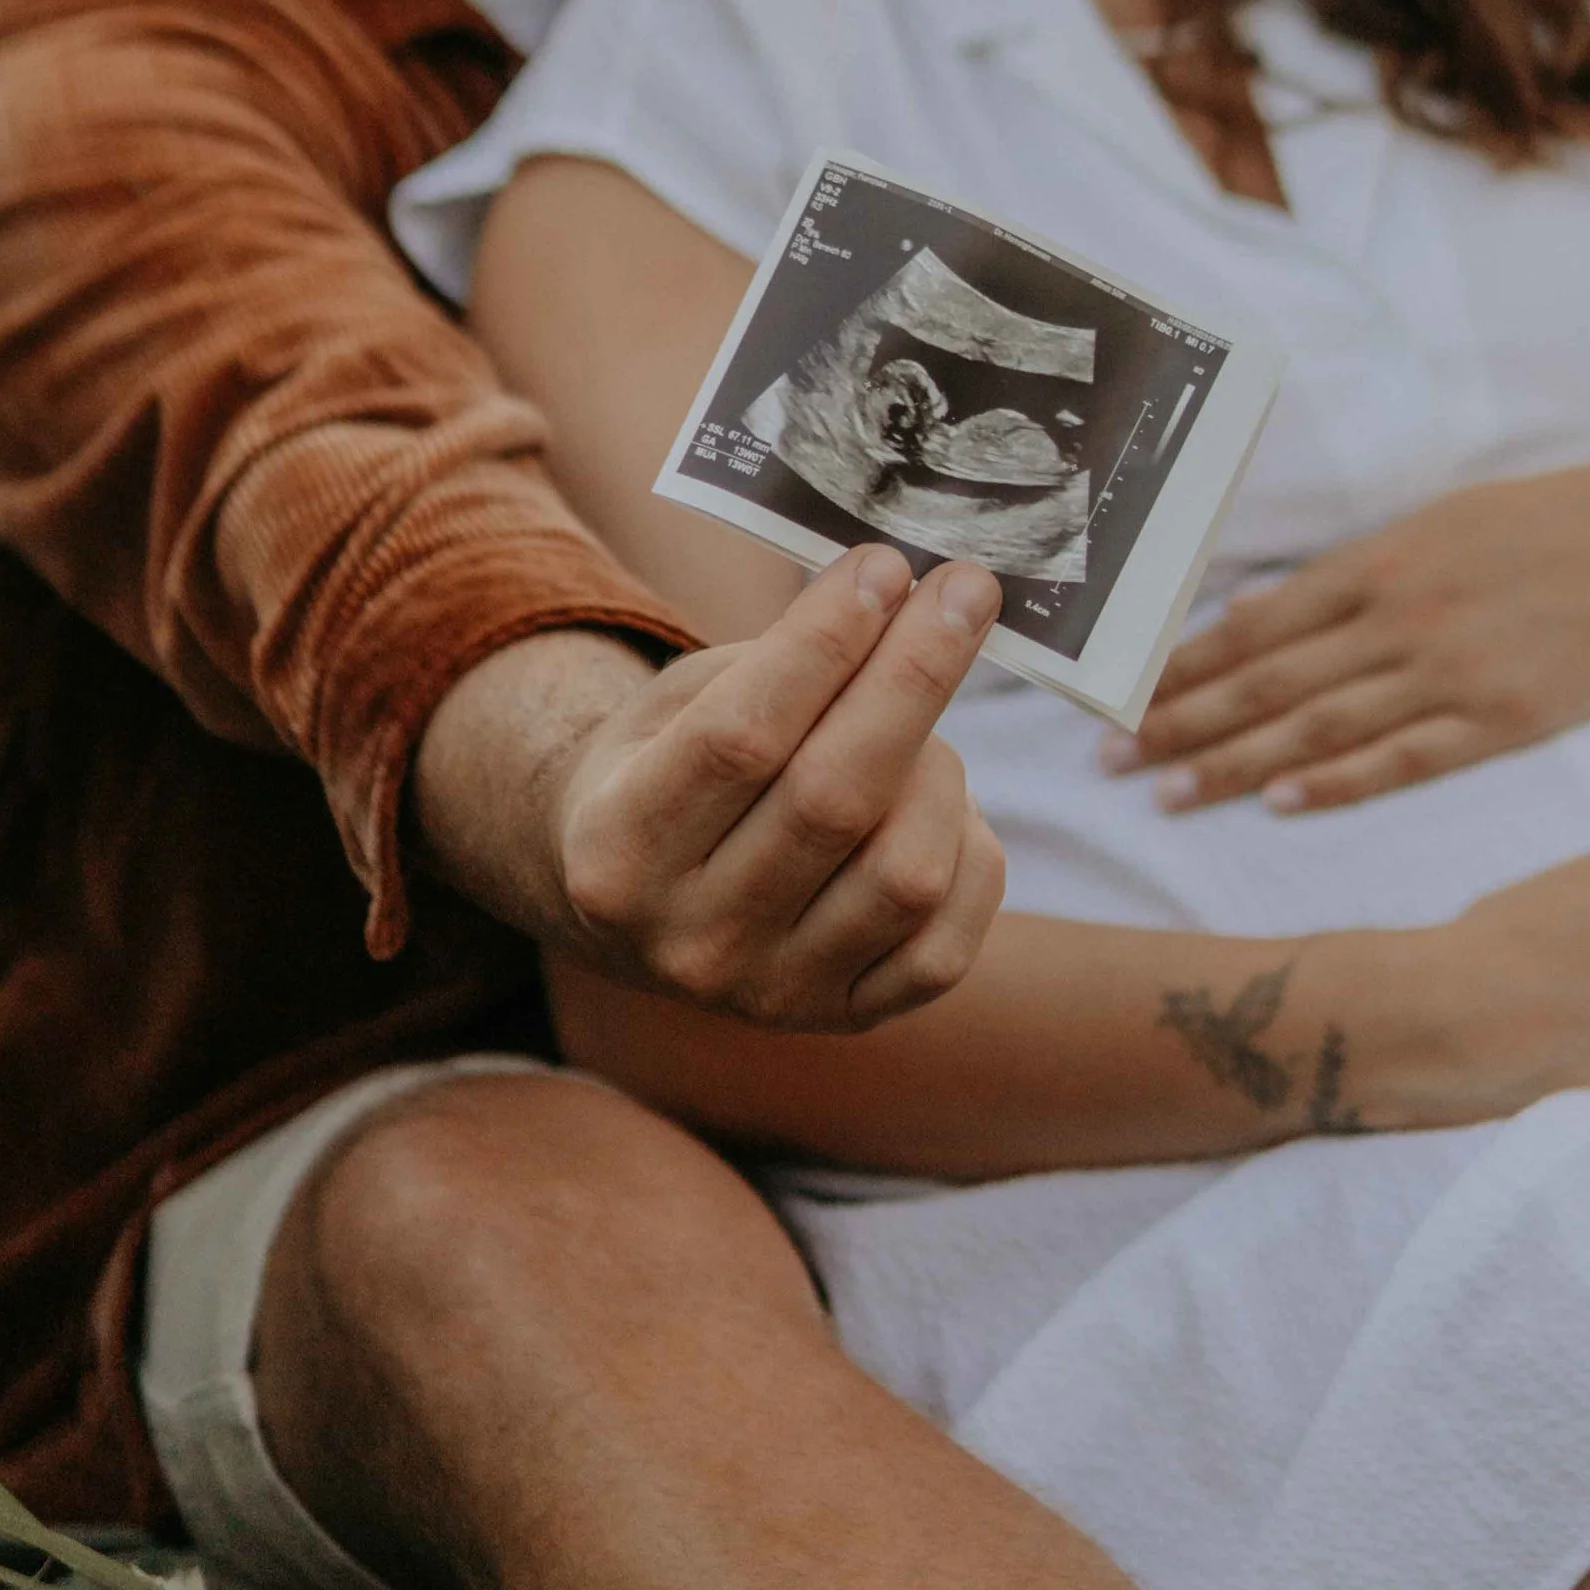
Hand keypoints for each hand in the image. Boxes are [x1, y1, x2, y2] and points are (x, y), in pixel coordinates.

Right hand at [422, 545, 1006, 1030]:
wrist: (639, 903)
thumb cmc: (671, 766)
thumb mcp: (680, 701)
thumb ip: (777, 661)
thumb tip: (902, 595)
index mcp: (617, 849)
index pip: (743, 735)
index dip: (826, 642)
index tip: (886, 567)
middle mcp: (687, 940)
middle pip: (835, 798)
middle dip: (915, 676)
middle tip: (966, 591)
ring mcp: (769, 996)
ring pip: (906, 873)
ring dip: (941, 769)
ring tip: (927, 725)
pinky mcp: (841, 1023)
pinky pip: (946, 946)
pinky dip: (971, 856)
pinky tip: (947, 805)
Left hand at [1117, 455, 1589, 812]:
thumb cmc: (1545, 527)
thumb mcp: (1437, 527)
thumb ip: (1353, 575)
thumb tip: (1261, 612)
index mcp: (1375, 563)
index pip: (1252, 627)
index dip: (1181, 670)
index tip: (1119, 703)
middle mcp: (1397, 617)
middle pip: (1267, 683)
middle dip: (1181, 724)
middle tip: (1110, 763)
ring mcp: (1446, 671)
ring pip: (1318, 726)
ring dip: (1236, 763)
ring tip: (1170, 796)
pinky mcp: (1498, 717)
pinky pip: (1403, 758)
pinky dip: (1339, 781)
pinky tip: (1284, 802)